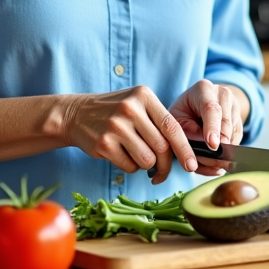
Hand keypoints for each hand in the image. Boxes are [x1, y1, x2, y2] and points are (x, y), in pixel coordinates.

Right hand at [61, 87, 197, 184]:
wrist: (75, 114)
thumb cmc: (115, 112)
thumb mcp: (137, 104)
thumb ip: (159, 122)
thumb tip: (184, 153)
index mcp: (144, 95)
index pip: (172, 126)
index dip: (185, 149)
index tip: (192, 165)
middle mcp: (130, 108)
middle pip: (162, 147)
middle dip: (166, 165)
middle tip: (162, 173)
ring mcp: (116, 126)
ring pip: (147, 160)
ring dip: (145, 165)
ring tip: (135, 155)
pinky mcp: (104, 143)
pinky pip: (129, 166)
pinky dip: (129, 167)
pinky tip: (120, 155)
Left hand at [169, 80, 245, 159]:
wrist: (197, 103)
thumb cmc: (183, 112)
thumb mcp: (177, 118)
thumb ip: (187, 132)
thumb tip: (206, 151)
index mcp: (203, 89)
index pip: (210, 108)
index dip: (212, 128)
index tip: (213, 145)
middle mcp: (222, 94)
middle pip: (225, 123)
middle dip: (220, 145)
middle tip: (213, 163)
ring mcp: (234, 106)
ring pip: (233, 133)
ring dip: (223, 152)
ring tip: (211, 166)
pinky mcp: (240, 120)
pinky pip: (237, 140)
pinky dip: (227, 154)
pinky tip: (217, 164)